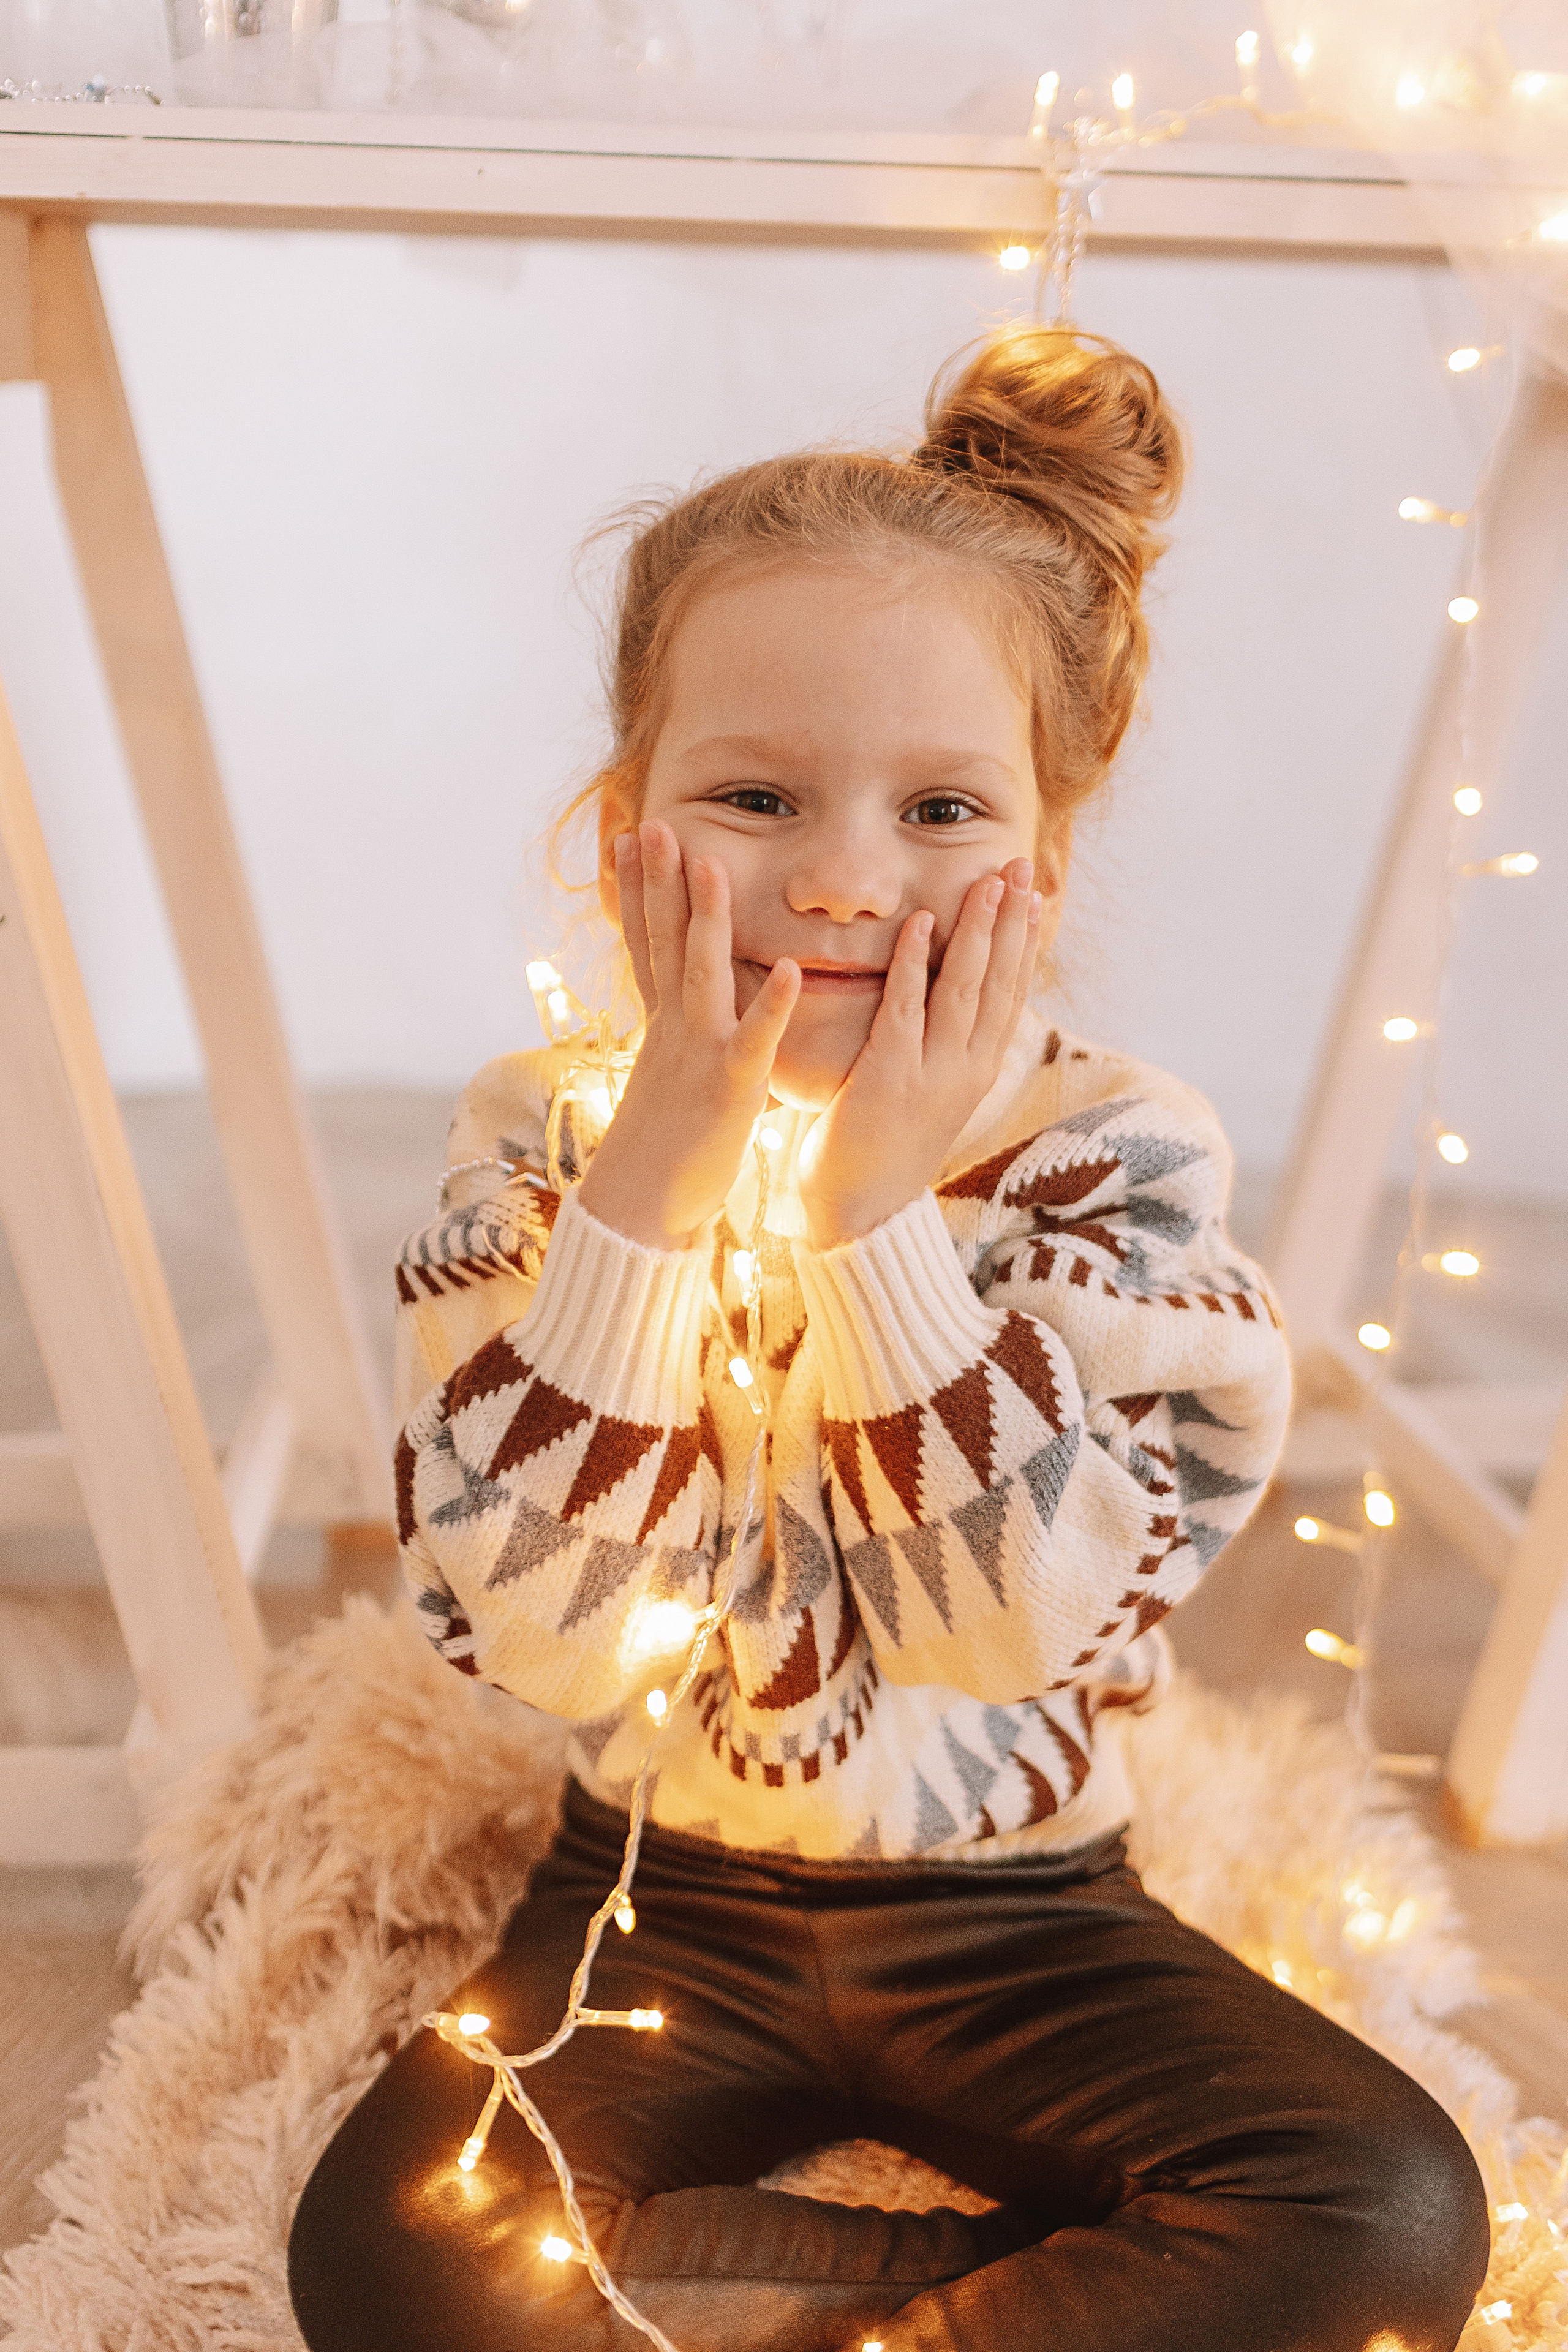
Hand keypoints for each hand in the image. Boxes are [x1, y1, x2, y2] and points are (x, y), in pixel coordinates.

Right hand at [577, 821, 800, 1247]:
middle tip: (655, 822)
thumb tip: (688, 1010)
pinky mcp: (730, 1086)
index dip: (636, 889)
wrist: (639, 1207)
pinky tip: (793, 972)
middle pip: (662, 940)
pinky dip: (773, 1007)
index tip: (629, 836)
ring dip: (706, 919)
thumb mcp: (671, 1076)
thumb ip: (682, 1035)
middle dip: (657, 880)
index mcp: (663, 1023)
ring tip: (712, 864)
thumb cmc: (663, 1148)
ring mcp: (699, 1052)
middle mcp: (675, 1027)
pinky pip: (754, 1040)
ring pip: (700, 973)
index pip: (646, 942)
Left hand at [798, 859, 1040, 1248]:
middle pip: (999, 982)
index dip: (1024, 940)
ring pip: (964, 989)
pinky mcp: (890, 1080)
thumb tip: (954, 1006)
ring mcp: (933, 1075)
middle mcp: (967, 1069)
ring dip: (977, 931)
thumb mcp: (931, 1093)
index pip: (1012, 992)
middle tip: (1021, 865)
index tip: (1033, 893)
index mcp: (979, 1070)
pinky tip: (921, 923)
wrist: (858, 1216)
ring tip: (986, 881)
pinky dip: (914, 964)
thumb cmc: (885, 1149)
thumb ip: (944, 1048)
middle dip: (1012, 920)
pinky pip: (906, 1010)